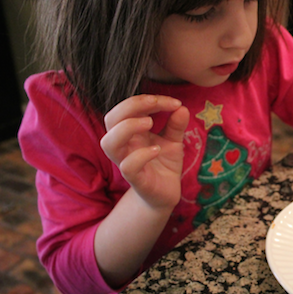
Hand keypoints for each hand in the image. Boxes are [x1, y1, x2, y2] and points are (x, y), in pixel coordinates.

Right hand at [100, 94, 189, 209]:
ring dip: (128, 127)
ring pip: (109, 142)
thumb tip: (182, 107)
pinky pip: (128, 166)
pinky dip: (141, 155)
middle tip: (156, 103)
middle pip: (111, 119)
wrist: (166, 193)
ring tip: (150, 123)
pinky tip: (157, 150)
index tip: (174, 102)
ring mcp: (127, 161)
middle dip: (131, 105)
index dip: (147, 100)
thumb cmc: (164, 164)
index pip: (128, 108)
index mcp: (132, 132)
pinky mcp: (135, 179)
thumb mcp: (173, 141)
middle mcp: (125, 145)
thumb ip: (176, 125)